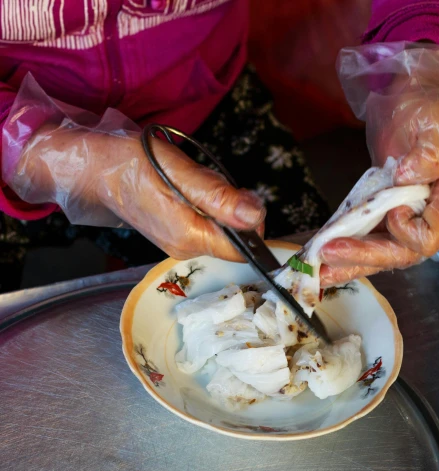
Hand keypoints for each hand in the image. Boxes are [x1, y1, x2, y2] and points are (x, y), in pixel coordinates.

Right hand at [13, 126, 265, 260]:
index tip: (242, 196)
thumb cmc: (133, 164)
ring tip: (198, 183)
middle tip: (214, 183)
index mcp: (190, 237)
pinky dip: (209, 206)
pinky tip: (191, 190)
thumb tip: (255, 216)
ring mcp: (180, 243)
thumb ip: (219, 197)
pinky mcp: (176, 234)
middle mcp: (186, 247)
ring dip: (222, 205)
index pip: (243, 250)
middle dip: (237, 210)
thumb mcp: (180, 172)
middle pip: (235, 240)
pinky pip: (207, 224)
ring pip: (222, 230)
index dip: (254, 225)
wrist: (95, 167)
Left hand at [322, 44, 438, 285]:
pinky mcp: (390, 215)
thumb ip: (430, 152)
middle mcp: (435, 217)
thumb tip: (409, 178)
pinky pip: (371, 241)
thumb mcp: (437, 121)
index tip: (390, 210)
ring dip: (350, 262)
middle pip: (403, 252)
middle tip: (330, 252)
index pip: (432, 235)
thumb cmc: (434, 107)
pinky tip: (321, 261)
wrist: (422, 97)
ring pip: (383, 253)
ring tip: (317, 269)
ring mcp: (412, 219)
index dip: (408, 231)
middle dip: (366, 255)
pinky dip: (347, 252)